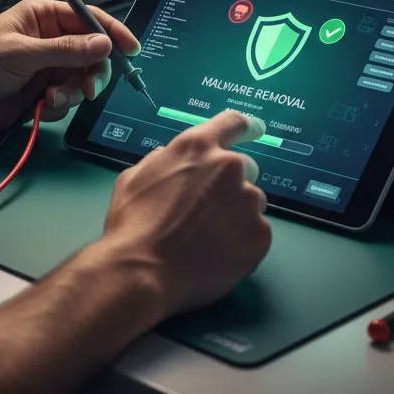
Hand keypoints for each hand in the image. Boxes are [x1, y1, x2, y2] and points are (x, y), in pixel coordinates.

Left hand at [0, 0, 140, 134]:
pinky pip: (67, 98)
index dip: (111, 32)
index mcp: (42, 17)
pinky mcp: (41, 92)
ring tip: (53, 99)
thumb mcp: (22, 53)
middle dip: (92, 71)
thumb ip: (66, 50)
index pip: (87, 18)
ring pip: (81, 79)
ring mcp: (45, 67)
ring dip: (74, 92)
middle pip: (91, 53)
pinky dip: (61, 105)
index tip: (130, 49)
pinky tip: (43, 107)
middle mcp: (47, 41)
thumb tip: (102, 43)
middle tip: (89, 87)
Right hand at [99, 110, 271, 316]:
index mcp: (197, 147)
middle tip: (205, 210)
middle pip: (243, 168)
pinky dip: (241, 241)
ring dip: (235, 213)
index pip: (232, 123)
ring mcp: (248, 201)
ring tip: (206, 238)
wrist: (142, 271)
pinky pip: (256, 232)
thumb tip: (169, 157)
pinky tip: (216, 253)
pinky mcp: (260, 234)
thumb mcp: (135, 177)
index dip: (243, 127)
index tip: (253, 129)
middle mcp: (229, 167)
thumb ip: (161, 160)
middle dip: (228, 185)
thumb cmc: (133, 224)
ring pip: (249, 202)